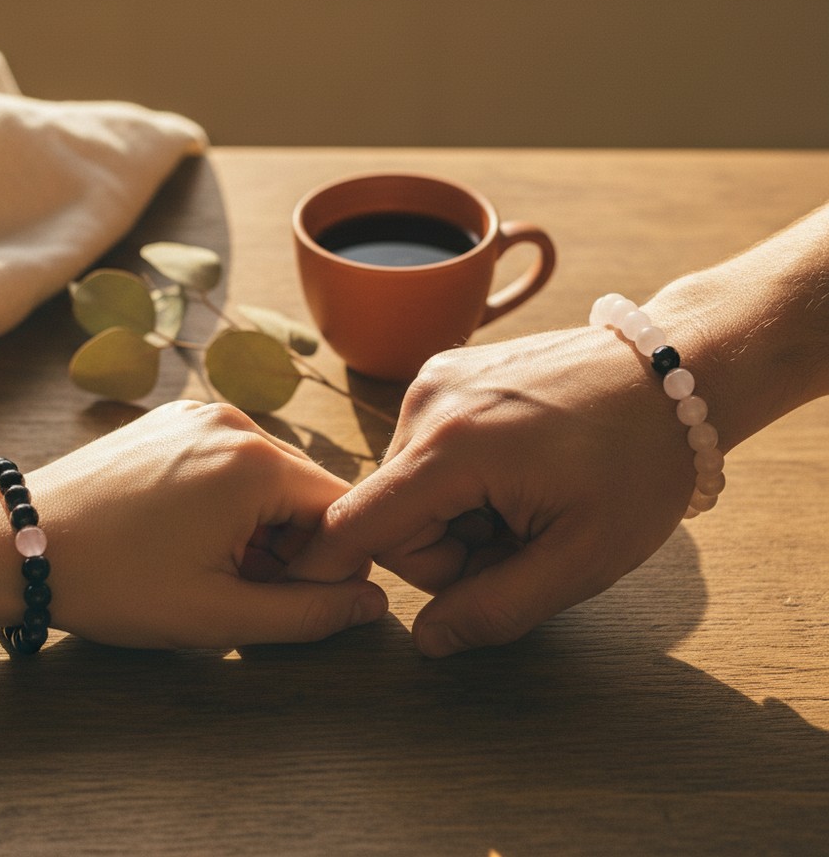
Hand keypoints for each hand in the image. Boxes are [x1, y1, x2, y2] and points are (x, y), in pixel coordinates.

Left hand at [33, 400, 387, 649]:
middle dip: (289, 547)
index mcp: (256, 463)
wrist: (16, 542)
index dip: (333, 564)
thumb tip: (373, 603)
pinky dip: (227, 500)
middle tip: (239, 590)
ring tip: (204, 564)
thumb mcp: (218, 614)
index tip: (296, 601)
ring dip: (257, 526)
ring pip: (266, 477)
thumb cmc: (112, 581)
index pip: (342, 509)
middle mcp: (236, 422)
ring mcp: (200, 414)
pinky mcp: (173, 419)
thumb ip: (309, 614)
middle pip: (304, 491)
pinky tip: (183, 533)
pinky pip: (228, 460)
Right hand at [288, 329, 697, 655]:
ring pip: (410, 485)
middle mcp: (427, 402)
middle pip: (389, 516)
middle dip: (445, 551)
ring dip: (457, 514)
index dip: (340, 571)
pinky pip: (428, 449)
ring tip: (527, 500)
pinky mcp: (449, 373)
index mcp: (452, 447)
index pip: (356, 525)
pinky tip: (519, 468)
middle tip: (521, 542)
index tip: (345, 600)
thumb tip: (425, 641)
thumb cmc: (639, 462)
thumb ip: (496, 609)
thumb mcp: (582, 557)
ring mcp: (436, 379)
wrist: (673, 372)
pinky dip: (462, 476)